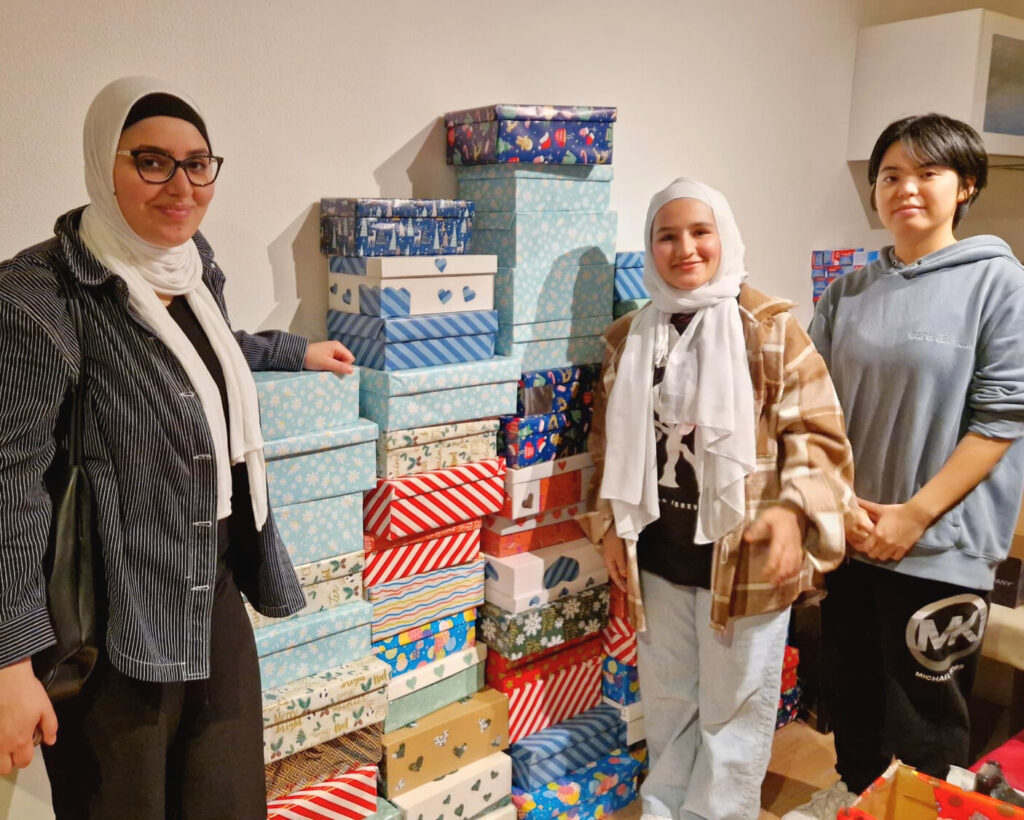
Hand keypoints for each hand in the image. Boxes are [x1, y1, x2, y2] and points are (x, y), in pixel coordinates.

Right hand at [0, 659, 57, 774]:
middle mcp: (2, 744)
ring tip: (4, 743)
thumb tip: (50, 741)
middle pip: (3, 768)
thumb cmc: (27, 692)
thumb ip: (50, 727)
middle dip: (9, 762)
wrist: (6, 678)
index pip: (23, 762)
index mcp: (20, 740)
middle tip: (13, 749)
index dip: (26, 758)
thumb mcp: (46, 708)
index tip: (26, 748)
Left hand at [303, 341, 354, 374]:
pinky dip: (331, 366)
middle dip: (340, 366)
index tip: (335, 368)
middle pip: (346, 360)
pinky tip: (325, 367)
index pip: (350, 358)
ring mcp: (332, 350)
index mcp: (338, 346)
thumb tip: (353, 370)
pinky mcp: (328, 354)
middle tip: (330, 369)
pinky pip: (335, 361)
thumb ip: (340, 367)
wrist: (298, 355)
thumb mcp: (326, 364)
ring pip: (340, 362)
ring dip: (335, 367)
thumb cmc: (312, 358)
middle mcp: (337, 347)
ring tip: (326, 368)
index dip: (345, 365)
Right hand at [601, 529, 627, 591]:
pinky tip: (626, 570)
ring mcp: (612, 556)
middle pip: (615, 574)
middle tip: (628, 588)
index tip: (626, 591)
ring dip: (622, 576)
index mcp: (608, 562)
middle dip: (621, 582)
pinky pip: (619, 564)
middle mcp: (609, 561)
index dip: (620, 584)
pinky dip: (623, 569)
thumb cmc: (615, 541)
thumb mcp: (618, 554)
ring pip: (617, 569)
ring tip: (628, 582)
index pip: (615, 576)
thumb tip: (624, 575)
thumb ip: (621, 565)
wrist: (613, 528)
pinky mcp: (615, 552)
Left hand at [744, 505, 805, 585]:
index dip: (770, 568)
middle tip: (770, 582)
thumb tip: (747, 538)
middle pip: (785, 565)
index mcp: (780, 538)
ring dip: (786, 576)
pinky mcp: (799, 549)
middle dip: (778, 575)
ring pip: (793, 566)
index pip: (775, 557)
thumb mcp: (765, 517)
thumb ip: (756, 527)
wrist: (796, 512)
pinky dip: (794, 572)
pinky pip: (799, 563)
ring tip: (778, 582)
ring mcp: (796, 548)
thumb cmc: (779, 515)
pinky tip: (788, 577)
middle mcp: (790, 546)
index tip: (763, 575)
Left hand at [851, 498, 929, 561]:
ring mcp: (895, 547)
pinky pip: (895, 557)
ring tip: (880, 548)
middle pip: (873, 555)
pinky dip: (892, 555)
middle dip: (870, 551)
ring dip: (880, 554)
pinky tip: (891, 549)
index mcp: (877, 534)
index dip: (862, 547)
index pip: (865, 548)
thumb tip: (855, 499)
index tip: (863, 543)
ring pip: (883, 558)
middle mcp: (885, 543)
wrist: (916, 514)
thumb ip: (866, 505)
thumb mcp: (880, 508)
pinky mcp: (904, 549)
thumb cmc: (897, 511)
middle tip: (871, 545)